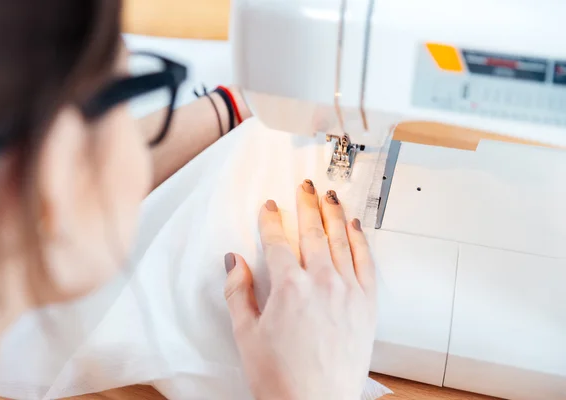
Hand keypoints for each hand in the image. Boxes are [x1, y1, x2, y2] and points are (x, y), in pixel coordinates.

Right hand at [224, 180, 376, 399]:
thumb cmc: (279, 376)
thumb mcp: (246, 334)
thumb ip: (238, 292)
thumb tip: (234, 261)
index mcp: (288, 287)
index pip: (277, 241)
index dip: (271, 220)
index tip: (269, 207)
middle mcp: (321, 282)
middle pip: (312, 232)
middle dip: (306, 205)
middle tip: (304, 187)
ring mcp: (347, 291)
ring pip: (340, 240)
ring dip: (333, 213)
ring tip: (329, 195)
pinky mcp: (366, 304)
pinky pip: (365, 261)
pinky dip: (360, 240)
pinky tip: (355, 225)